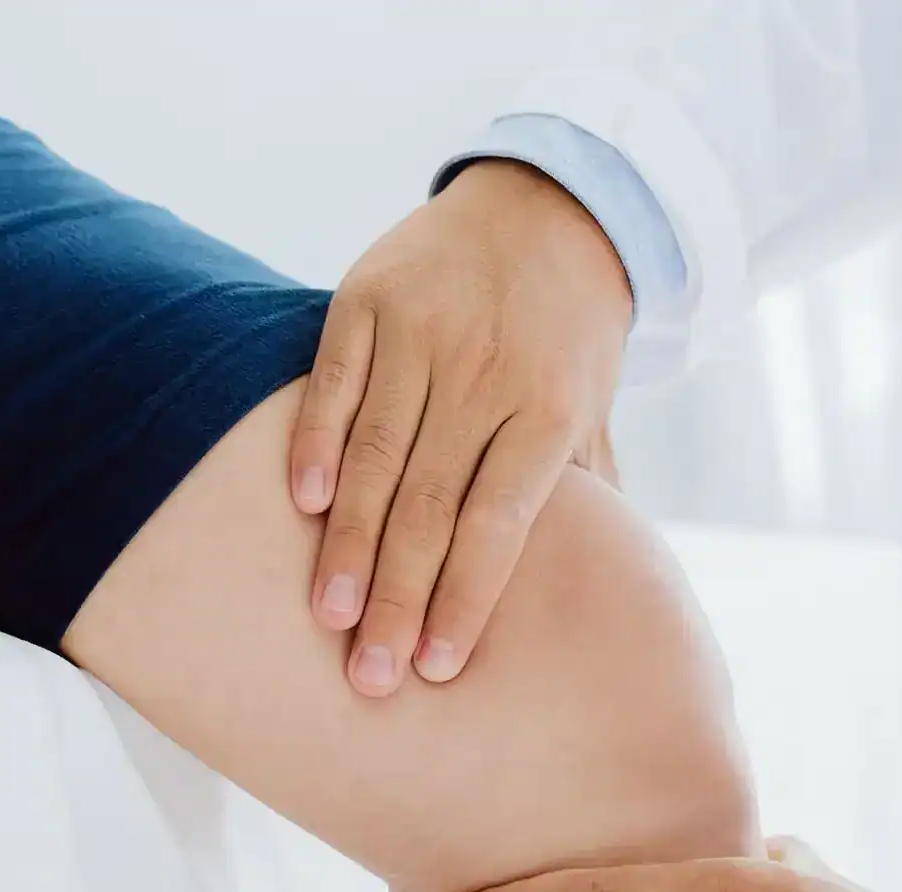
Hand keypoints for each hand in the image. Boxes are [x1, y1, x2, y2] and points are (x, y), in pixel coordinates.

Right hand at [290, 160, 632, 694]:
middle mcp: (487, 377)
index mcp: (550, 412)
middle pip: (431, 508)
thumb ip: (588, 486)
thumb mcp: (595, 404)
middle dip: (397, 598)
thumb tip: (602, 579)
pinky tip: (299, 504)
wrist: (549, 207)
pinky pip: (336, 379)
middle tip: (368, 676)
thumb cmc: (573, 332)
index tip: (435, 667)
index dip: (466, 600)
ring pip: (377, 455)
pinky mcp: (370, 298)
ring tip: (326, 616)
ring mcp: (426, 334)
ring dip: (347, 542)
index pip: (499, 527)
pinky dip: (314, 440)